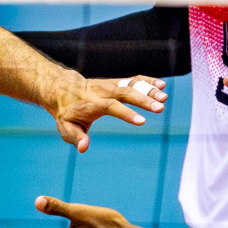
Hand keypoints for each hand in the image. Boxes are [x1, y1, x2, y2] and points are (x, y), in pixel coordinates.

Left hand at [49, 72, 165, 152]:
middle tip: (160, 108)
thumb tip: (84, 147)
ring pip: (131, 85)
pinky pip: (133, 80)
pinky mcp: (117, 82)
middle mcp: (102, 91)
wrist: (63, 89)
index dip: (126, 113)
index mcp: (91, 103)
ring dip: (149, 90)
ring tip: (165, 97)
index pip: (111, 106)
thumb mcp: (66, 127)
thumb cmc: (67, 112)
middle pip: (125, 93)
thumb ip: (75, 137)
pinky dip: (147, 81)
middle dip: (143, 100)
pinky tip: (162, 85)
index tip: (142, 121)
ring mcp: (110, 85)